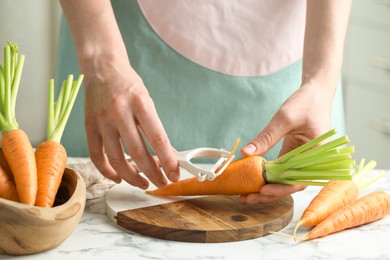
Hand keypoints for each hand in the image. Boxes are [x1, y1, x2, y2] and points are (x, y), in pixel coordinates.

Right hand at [83, 53, 179, 188]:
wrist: (102, 68)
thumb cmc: (128, 85)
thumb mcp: (147, 101)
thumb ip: (154, 127)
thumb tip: (166, 155)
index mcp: (141, 104)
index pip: (158, 139)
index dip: (168, 161)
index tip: (175, 174)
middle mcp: (120, 112)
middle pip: (138, 153)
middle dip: (153, 174)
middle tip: (162, 184)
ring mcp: (102, 120)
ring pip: (116, 159)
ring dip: (132, 177)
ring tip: (144, 184)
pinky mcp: (89, 126)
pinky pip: (96, 156)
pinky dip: (108, 171)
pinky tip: (119, 177)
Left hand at [239, 81, 333, 203]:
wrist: (315, 94)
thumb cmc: (306, 103)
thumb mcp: (284, 118)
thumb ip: (266, 137)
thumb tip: (245, 153)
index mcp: (317, 157)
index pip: (299, 181)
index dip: (280, 190)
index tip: (262, 190)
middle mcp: (311, 163)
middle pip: (289, 186)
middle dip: (268, 194)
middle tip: (246, 198)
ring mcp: (301, 161)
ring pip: (283, 181)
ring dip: (265, 189)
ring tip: (245, 195)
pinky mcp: (292, 158)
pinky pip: (279, 172)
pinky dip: (266, 177)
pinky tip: (251, 181)